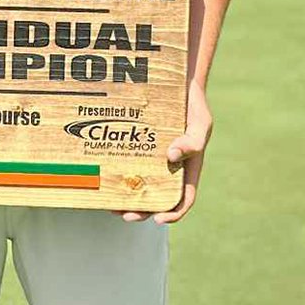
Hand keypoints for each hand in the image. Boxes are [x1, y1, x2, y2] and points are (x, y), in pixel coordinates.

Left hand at [111, 82, 212, 224]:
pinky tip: (103, 175)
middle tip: (124, 214)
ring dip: (125, 196)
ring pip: (138, 183)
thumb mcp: (201, 123)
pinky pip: (126, 161)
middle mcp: (168, 167)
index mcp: (187, 168)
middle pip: (156, 196)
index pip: (183, 198)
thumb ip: (193, 141)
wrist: (177, 83)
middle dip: (141, 209)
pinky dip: (116, 172)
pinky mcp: (136, 144)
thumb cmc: (193, 106)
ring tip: (110, 202)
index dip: (173, 213)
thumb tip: (172, 156)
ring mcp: (151, 156)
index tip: (158, 220)